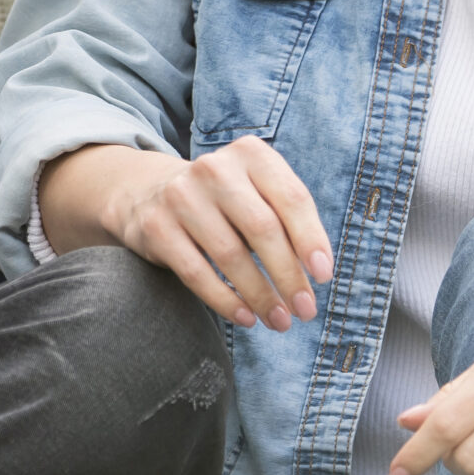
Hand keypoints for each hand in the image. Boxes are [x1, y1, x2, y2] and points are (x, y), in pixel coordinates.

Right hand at [41, 138, 333, 330]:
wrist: (149, 192)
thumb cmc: (224, 201)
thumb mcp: (256, 193)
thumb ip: (286, 221)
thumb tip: (314, 274)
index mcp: (250, 154)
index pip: (291, 197)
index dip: (311, 239)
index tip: (323, 276)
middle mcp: (214, 168)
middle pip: (262, 228)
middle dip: (288, 276)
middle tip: (306, 310)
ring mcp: (181, 195)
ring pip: (230, 254)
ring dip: (260, 295)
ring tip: (279, 321)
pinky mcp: (156, 225)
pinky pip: (196, 272)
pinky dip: (225, 300)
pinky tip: (245, 317)